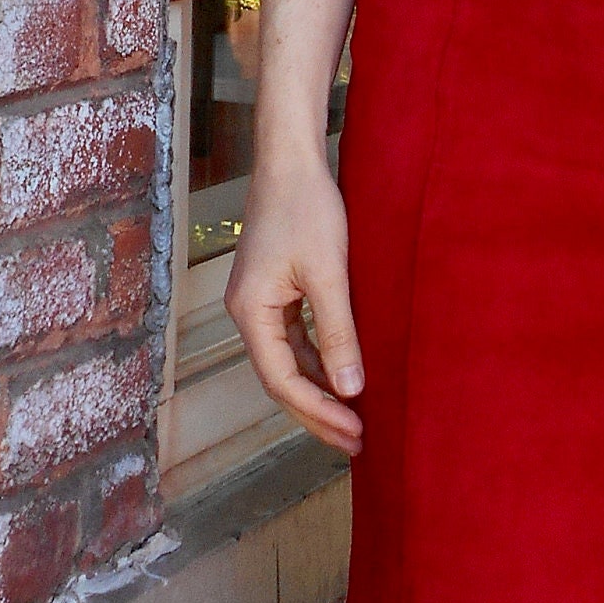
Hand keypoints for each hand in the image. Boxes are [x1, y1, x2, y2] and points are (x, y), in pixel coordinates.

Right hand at [225, 155, 365, 456]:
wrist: (292, 160)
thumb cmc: (307, 208)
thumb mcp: (328, 273)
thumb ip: (338, 332)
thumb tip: (350, 389)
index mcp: (251, 311)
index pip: (282, 380)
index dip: (318, 411)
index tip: (354, 431)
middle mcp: (247, 312)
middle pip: (281, 378)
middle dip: (317, 412)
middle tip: (356, 441)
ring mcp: (259, 301)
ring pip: (287, 362)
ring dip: (319, 390)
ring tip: (353, 418)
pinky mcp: (274, 290)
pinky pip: (294, 339)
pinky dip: (317, 361)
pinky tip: (342, 375)